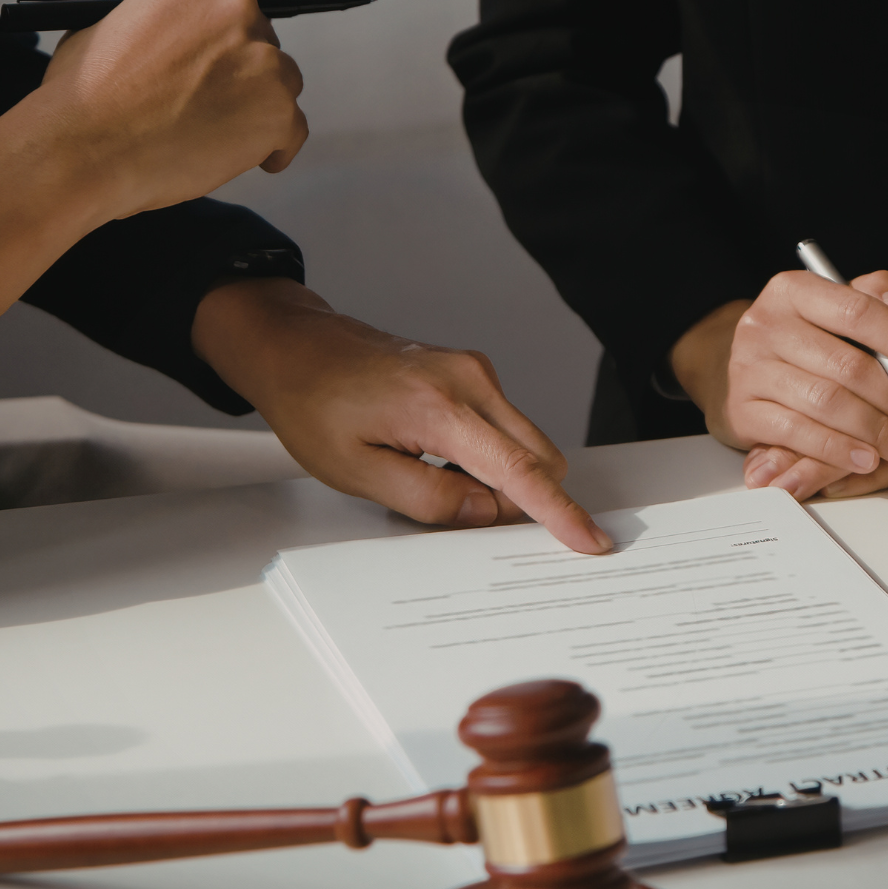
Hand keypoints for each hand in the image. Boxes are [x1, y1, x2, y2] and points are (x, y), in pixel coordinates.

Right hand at [42, 0, 310, 212]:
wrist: (90, 148)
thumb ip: (156, 22)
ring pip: (282, 84)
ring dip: (259, 107)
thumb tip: (162, 35)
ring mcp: (262, 62)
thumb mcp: (108, 26)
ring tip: (216, 133)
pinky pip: (293, 131)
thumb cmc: (89, 98)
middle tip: (210, 100)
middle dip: (243, 70)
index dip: (243, 7)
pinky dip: (274, 147)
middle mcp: (233, 13)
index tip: (244, 26)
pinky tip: (245, 157)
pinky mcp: (278, 112)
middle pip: (263, 39)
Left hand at [193, 278, 612, 553]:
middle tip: (464, 516)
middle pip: (539, 456)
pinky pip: (504, 426)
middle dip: (524, 499)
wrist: (297, 348)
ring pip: (524, 443)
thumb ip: (430, 499)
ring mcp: (474, 370)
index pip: (519, 471)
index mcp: (440, 407)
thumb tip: (487, 513)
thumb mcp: (357, 473)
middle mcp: (470, 380)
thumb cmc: (315, 406)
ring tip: (431, 476)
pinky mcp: (471, 372)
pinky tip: (439, 458)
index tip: (590, 540)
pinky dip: (489, 455)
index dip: (559, 513)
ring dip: (500, 477)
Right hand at [668, 270, 887, 477]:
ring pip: (826, 404)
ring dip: (876, 434)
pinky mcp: (741, 412)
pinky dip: (837, 451)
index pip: (858, 312)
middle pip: (846, 366)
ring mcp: (748, 369)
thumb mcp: (839, 310)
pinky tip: (867, 461)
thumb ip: (875, 299)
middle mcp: (764, 324)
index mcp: (793, 290)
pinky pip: (796, 435)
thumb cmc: (809, 340)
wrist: (748, 372)